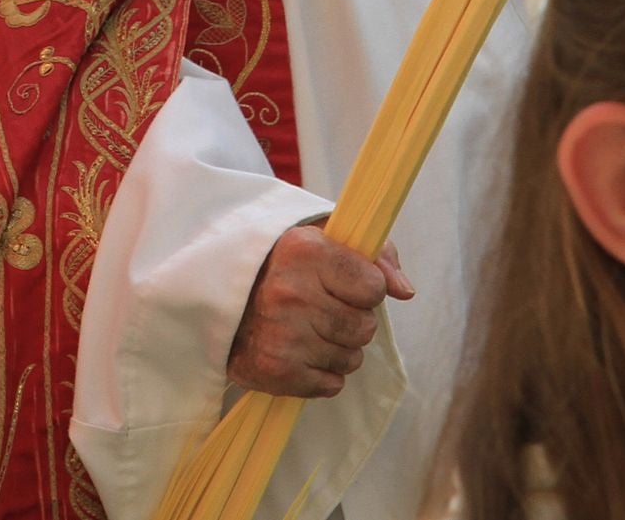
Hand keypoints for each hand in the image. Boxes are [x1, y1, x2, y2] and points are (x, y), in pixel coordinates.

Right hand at [226, 222, 412, 398]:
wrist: (219, 298)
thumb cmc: (283, 266)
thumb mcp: (324, 239)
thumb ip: (375, 256)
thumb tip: (405, 291)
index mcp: (305, 252)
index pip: (374, 287)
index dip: (366, 289)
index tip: (344, 285)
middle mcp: (292, 294)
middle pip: (365, 327)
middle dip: (354, 321)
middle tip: (325, 309)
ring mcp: (283, 336)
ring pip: (351, 359)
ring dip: (339, 348)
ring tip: (311, 331)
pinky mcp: (276, 371)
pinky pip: (331, 385)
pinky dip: (322, 374)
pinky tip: (301, 352)